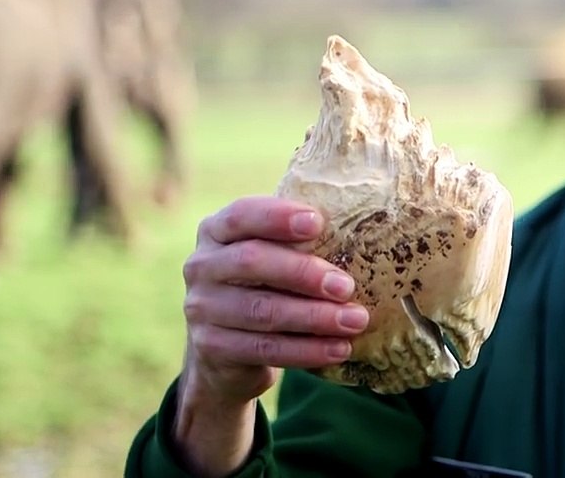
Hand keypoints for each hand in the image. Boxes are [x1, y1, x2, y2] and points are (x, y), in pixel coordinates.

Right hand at [180, 195, 367, 405]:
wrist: (226, 347)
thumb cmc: (265, 284)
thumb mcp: (273, 255)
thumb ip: (299, 240)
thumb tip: (363, 228)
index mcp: (216, 230)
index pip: (242, 215)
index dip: (278, 217)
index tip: (317, 223)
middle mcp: (202, 265)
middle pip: (252, 262)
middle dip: (304, 273)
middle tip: (347, 286)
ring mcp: (201, 308)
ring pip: (262, 311)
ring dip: (315, 317)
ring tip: (355, 321)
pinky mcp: (211, 346)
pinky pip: (264, 348)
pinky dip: (306, 350)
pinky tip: (338, 348)